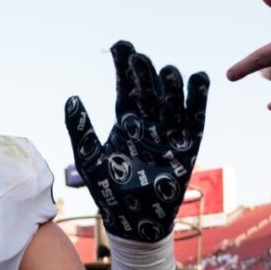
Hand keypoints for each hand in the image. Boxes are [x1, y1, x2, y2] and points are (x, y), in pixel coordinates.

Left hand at [65, 40, 207, 241]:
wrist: (133, 223)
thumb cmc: (109, 193)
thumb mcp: (89, 159)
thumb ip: (81, 130)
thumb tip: (71, 98)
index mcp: (126, 122)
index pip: (126, 88)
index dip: (123, 67)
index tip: (120, 46)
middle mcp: (149, 123)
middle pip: (148, 90)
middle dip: (144, 74)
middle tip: (137, 57)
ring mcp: (168, 134)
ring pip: (171, 102)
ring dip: (170, 86)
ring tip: (166, 71)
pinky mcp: (187, 147)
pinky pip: (195, 119)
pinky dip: (198, 100)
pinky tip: (199, 79)